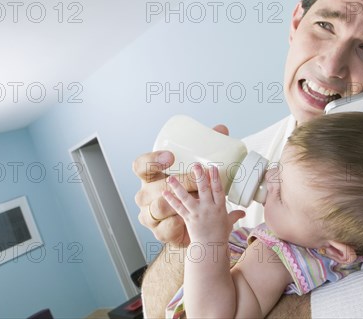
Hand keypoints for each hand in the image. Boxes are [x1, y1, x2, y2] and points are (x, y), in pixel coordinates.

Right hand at [133, 124, 229, 245]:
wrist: (194, 226)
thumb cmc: (189, 193)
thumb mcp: (194, 172)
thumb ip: (207, 150)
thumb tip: (221, 129)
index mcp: (151, 177)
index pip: (141, 165)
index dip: (152, 160)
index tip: (171, 156)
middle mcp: (147, 194)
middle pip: (156, 186)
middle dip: (180, 181)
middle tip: (199, 175)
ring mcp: (150, 214)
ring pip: (160, 207)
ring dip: (179, 201)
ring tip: (198, 193)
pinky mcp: (159, 232)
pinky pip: (166, 226)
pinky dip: (177, 222)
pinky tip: (187, 217)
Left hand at [163, 164, 244, 242]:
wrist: (210, 248)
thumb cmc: (220, 235)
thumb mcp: (229, 223)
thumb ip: (235, 215)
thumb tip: (243, 212)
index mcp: (219, 207)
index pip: (218, 190)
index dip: (216, 178)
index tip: (212, 167)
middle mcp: (208, 208)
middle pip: (204, 190)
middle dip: (200, 177)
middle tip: (196, 165)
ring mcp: (197, 213)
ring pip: (187, 198)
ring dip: (178, 187)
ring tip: (171, 178)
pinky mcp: (188, 219)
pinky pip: (178, 208)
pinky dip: (171, 200)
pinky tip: (164, 192)